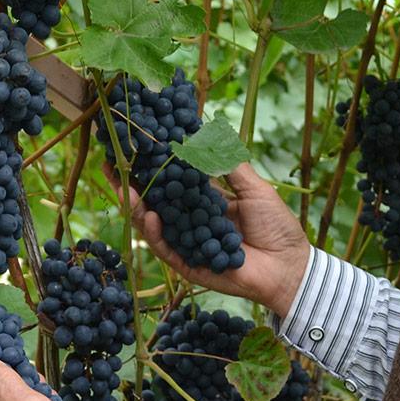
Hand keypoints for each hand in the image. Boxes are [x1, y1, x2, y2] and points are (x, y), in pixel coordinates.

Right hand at [105, 161, 309, 318]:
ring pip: (153, 225)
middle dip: (131, 185)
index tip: (134, 147)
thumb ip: (229, 165)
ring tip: (123, 188)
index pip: (172, 181)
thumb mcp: (254, 188)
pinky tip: (148, 215)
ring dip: (135, 207)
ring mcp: (186, 244)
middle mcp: (191, 221)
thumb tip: (207, 134)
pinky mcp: (188, 265)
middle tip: (110, 166)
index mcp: (205, 201)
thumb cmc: (277, 226)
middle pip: (154, 202)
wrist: (289, 266)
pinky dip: (155, 233)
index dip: (152, 166)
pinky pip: (165, 250)